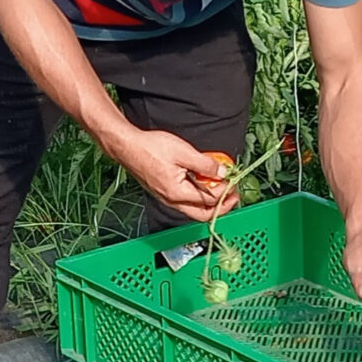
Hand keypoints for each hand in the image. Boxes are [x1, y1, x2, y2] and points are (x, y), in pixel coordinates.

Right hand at [111, 128, 240, 221]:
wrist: (127, 146)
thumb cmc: (150, 148)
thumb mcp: (183, 152)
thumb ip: (206, 164)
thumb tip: (223, 173)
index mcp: (178, 193)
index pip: (210, 200)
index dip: (226, 191)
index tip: (233, 181)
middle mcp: (172, 201)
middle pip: (202, 215)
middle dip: (221, 207)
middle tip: (233, 196)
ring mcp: (167, 198)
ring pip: (194, 210)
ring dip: (210, 203)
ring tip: (221, 190)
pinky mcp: (164, 193)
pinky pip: (185, 202)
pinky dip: (198, 197)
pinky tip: (202, 185)